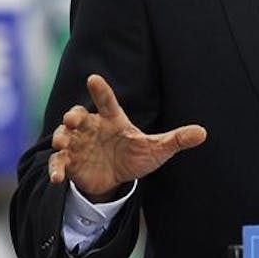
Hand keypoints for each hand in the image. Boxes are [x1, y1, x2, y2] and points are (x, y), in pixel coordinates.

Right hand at [48, 74, 206, 200]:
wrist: (117, 179)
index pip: (106, 101)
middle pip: (78, 115)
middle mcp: (92, 127)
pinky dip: (55, 168)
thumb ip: (176, 139)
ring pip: (63, 135)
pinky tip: (57, 179)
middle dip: (72, 115)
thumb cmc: (136, 156)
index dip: (100, 90)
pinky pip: (59, 163)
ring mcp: (79, 144)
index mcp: (113, 119)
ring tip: (61, 143)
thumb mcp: (157, 149)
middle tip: (72, 119)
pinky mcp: (70, 163)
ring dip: (60, 137)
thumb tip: (203, 133)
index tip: (93, 78)